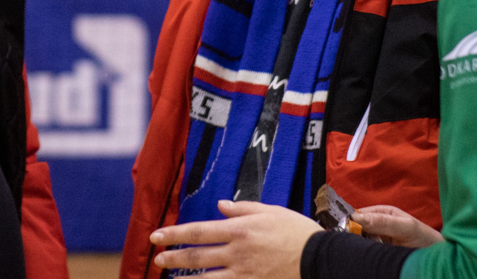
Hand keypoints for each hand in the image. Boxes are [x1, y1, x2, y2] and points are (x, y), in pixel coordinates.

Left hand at [150, 199, 322, 278]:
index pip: (198, 231)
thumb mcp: (271, 211)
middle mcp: (237, 253)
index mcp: (240, 230)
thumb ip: (243, 208)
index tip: (157, 236)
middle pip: (197, 257)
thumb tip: (221, 205)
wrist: (319, 259)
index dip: (174, 234)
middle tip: (157, 259)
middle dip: (174, 258)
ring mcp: (244, 274)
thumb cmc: (297, 232)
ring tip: (170, 278)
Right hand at [351, 205, 444, 247]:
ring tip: (373, 249)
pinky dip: (367, 253)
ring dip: (362, 245)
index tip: (345, 230)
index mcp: (382, 212)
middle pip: (357, 228)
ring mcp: (379, 239)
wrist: (438, 257)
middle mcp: (378, 224)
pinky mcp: (380, 252)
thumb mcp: (405, 227)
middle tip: (361, 242)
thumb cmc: (425, 239)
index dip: (350, 221)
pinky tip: (374, 255)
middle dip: (355, 235)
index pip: (358, 214)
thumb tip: (356, 218)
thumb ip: (383, 221)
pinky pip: (367, 251)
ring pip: (360, 241)